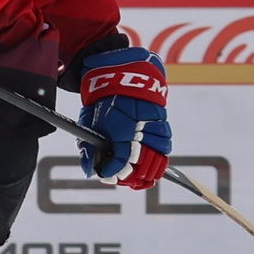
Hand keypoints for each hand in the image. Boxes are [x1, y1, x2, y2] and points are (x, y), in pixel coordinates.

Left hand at [77, 46, 169, 188]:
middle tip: (117, 178)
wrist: (126, 75)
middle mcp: (141, 131)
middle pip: (139, 166)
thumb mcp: (91, 121)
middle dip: (127, 177)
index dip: (112, 173)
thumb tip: (89, 170)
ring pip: (156, 162)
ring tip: (134, 178)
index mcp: (121, 129)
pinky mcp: (163, 127)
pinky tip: (148, 168)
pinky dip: (157, 163)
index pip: (120, 162)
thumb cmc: (105, 99)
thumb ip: (89, 147)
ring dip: (144, 173)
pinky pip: (164, 151)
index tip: (105, 175)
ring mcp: (155, 129)